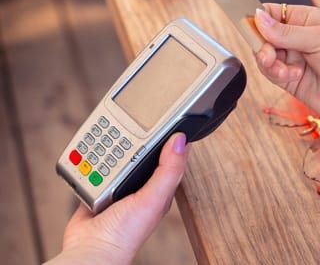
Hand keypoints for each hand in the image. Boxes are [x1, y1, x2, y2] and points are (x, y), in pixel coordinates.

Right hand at [46, 133, 190, 264]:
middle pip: (139, 151)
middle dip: (133, 139)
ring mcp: (118, 186)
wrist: (91, 250)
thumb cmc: (126, 233)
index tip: (167, 117)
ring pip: (115, 157)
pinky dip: (91, 161)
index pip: (168, 154)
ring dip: (109, 149)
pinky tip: (90, 154)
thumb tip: (180, 141)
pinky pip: (94, 168)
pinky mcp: (97, 189)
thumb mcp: (154, 198)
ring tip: (107, 139)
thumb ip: (169, 170)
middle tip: (128, 126)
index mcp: (158, 186)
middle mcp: (140, 185)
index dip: (169, 136)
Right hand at [254, 4, 319, 127]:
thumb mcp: (318, 40)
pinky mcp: (288, 79)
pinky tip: (291, 77)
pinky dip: (275, 74)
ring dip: (270, 64)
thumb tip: (258, 18)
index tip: (249, 25)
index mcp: (305, 20)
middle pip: (262, 35)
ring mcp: (292, 59)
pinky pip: (269, 72)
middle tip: (269, 55)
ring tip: (286, 71)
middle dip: (263, 46)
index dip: (258, 18)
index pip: (271, 13)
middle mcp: (296, 38)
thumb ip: (286, 32)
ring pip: (263, 55)